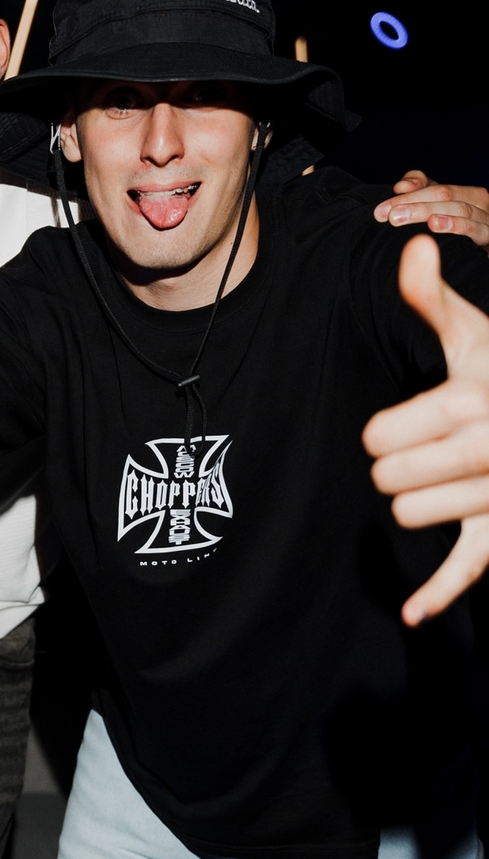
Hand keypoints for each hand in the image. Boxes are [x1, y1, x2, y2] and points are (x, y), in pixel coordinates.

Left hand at [363, 234, 488, 623]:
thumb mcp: (476, 336)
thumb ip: (432, 300)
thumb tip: (410, 244)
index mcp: (469, 399)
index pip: (380, 435)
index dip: (385, 431)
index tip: (410, 422)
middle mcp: (485, 447)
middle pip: (387, 478)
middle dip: (395, 465)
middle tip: (426, 451)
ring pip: (409, 517)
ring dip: (415, 503)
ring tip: (444, 480)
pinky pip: (468, 569)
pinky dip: (437, 594)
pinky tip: (410, 614)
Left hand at [375, 171, 488, 249]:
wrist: (484, 264)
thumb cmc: (461, 236)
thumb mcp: (440, 213)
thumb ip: (420, 192)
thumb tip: (401, 186)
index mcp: (466, 195)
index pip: (434, 188)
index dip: (408, 194)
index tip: (381, 210)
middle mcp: (480, 203)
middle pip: (445, 194)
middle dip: (413, 203)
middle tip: (388, 215)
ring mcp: (486, 220)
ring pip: (459, 209)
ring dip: (427, 211)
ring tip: (402, 217)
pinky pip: (476, 229)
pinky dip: (455, 225)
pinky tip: (434, 224)